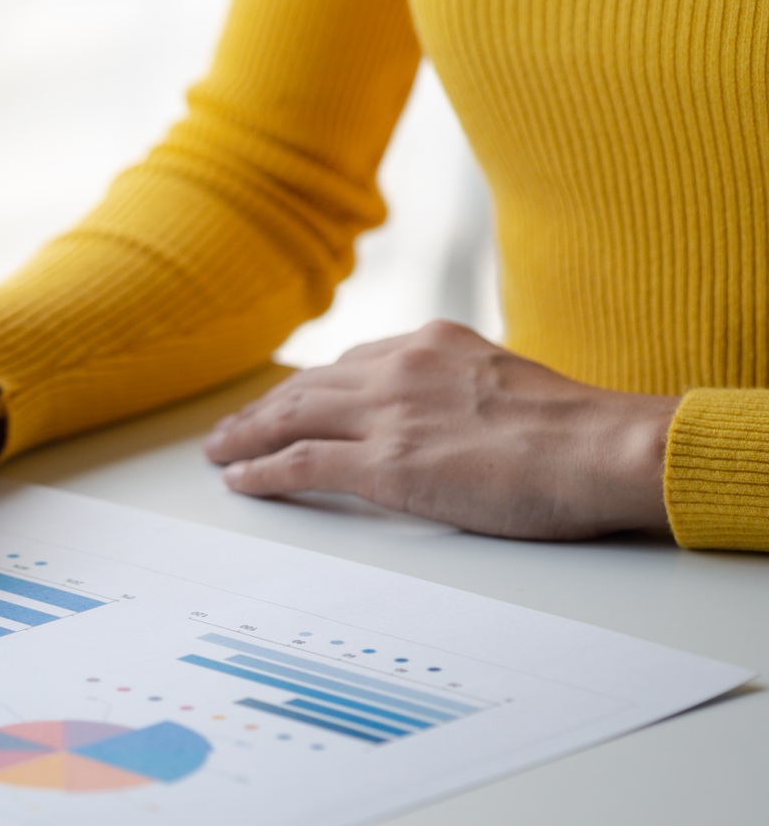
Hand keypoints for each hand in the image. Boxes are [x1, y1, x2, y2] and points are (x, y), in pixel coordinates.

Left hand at [203, 321, 676, 538]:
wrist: (607, 449)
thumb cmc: (579, 430)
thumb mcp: (509, 382)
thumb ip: (465, 390)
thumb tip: (452, 416)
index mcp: (432, 344)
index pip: (352, 364)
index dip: (311, 387)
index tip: (290, 399)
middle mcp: (400, 369)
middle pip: (308, 388)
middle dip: (264, 409)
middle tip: (231, 428)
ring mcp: (389, 416)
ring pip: (291, 419)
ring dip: (245, 436)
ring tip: (218, 452)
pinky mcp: (385, 465)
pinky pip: (301, 465)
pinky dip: (261, 472)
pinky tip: (239, 481)